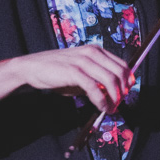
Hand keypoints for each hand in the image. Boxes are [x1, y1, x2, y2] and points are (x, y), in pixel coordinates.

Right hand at [18, 46, 134, 112]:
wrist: (32, 67)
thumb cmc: (56, 71)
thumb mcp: (80, 73)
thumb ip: (96, 80)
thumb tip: (112, 95)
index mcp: (95, 51)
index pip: (122, 64)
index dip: (127, 81)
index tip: (126, 94)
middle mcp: (92, 53)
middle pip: (120, 72)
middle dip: (123, 91)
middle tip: (119, 104)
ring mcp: (83, 61)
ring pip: (110, 80)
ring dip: (114, 98)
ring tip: (111, 108)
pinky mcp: (74, 71)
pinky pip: (95, 88)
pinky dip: (102, 100)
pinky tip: (101, 107)